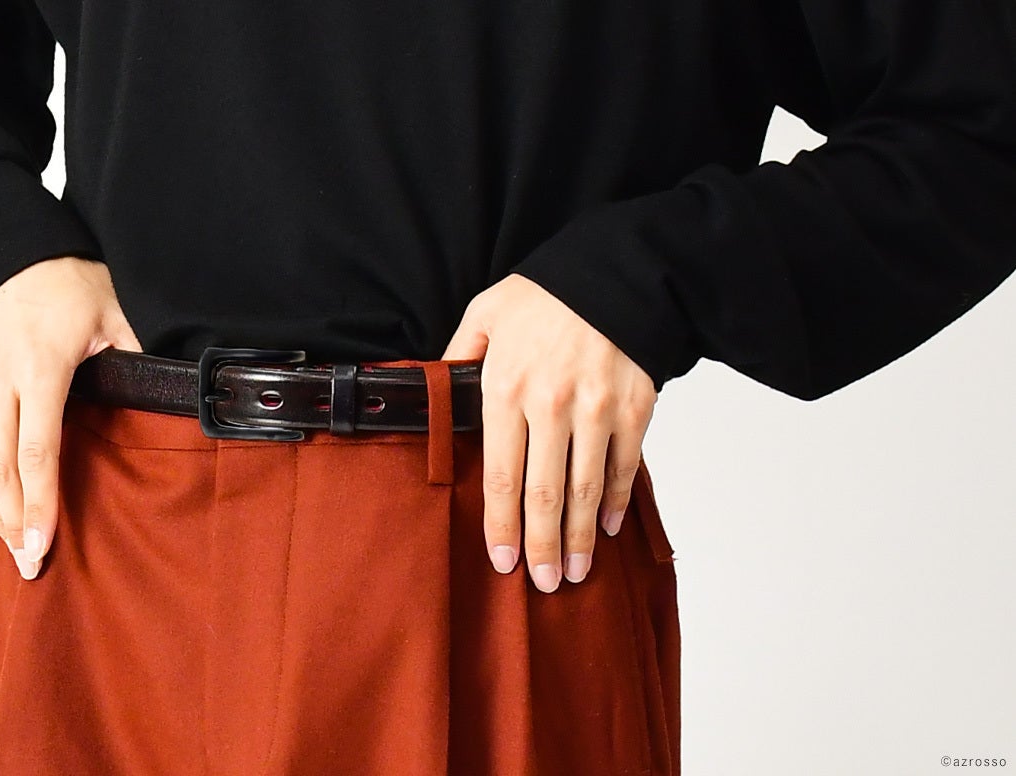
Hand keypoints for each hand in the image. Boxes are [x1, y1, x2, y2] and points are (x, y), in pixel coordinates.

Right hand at [0, 256, 142, 579]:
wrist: (10, 250)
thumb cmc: (70, 282)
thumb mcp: (116, 311)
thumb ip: (138, 356)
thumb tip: (177, 394)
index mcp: (40, 366)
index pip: (37, 451)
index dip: (40, 504)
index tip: (43, 546)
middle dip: (13, 522)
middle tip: (29, 566)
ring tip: (15, 546)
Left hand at [442, 273, 656, 592]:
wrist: (620, 270)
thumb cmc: (547, 292)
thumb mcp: (486, 312)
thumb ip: (460, 356)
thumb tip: (437, 390)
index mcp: (506, 388)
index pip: (498, 475)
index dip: (500, 525)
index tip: (502, 561)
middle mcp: (550, 406)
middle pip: (543, 494)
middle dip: (541, 546)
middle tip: (541, 585)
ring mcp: (597, 410)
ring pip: (584, 490)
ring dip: (579, 538)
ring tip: (573, 573)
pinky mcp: (636, 409)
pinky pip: (623, 467)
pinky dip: (615, 502)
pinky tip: (606, 529)